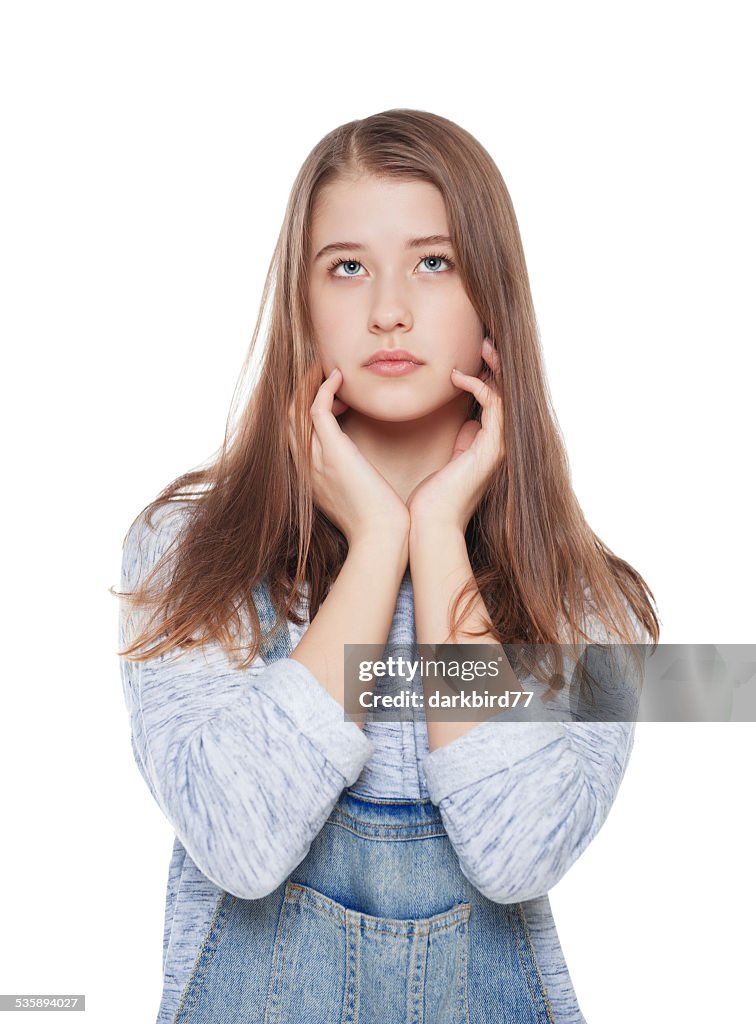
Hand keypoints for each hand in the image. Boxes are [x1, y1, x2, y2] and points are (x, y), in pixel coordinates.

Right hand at [288, 365, 410, 546]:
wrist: (380, 538)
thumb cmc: (377, 522)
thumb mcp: (355, 497)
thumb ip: (350, 479)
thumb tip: (361, 470)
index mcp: (308, 479)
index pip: (294, 436)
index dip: (304, 412)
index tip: (332, 400)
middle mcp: (304, 468)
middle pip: (287, 420)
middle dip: (300, 393)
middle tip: (319, 375)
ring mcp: (314, 459)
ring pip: (295, 411)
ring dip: (308, 386)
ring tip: (327, 371)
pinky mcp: (331, 452)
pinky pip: (316, 410)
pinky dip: (323, 389)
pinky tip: (337, 378)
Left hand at [406, 338, 505, 532]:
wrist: (431, 525)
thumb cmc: (432, 498)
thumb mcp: (450, 459)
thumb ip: (463, 440)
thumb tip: (468, 422)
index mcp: (490, 445)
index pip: (499, 400)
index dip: (491, 374)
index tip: (475, 354)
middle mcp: (500, 444)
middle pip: (510, 393)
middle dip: (500, 365)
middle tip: (485, 340)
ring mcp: (499, 447)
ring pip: (507, 395)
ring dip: (495, 367)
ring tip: (481, 347)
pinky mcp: (491, 450)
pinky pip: (494, 407)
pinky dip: (479, 387)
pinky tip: (458, 377)